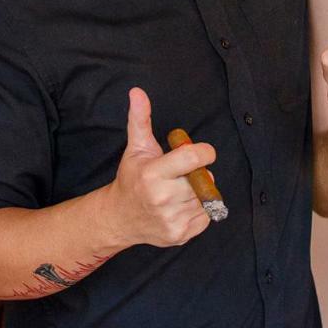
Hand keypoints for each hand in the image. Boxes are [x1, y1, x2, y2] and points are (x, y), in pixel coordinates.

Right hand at [102, 88, 212, 247]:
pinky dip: (200, 209)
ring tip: (180, 190)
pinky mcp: (181, 234)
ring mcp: (172, 220)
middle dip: (198, 173)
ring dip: (199, 192)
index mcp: (153, 174)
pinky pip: (208, 216)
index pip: (193, 158)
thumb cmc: (131, 179)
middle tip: (183, 174)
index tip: (202, 151)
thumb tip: (137, 92)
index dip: (204, 152)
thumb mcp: (136, 148)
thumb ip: (140, 119)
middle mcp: (162, 199)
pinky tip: (181, 205)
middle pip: (202, 178)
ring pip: (206, 198)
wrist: (120, 218)